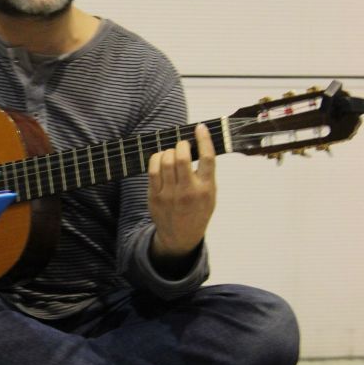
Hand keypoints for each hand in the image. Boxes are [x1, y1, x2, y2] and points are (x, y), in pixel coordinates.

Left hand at [147, 122, 215, 261]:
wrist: (181, 236)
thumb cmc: (197, 210)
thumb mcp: (210, 194)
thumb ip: (206, 173)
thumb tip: (199, 145)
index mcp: (206, 189)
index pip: (207, 159)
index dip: (204, 139)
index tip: (200, 127)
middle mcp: (189, 191)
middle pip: (182, 157)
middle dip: (181, 145)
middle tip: (182, 144)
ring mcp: (170, 194)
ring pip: (166, 161)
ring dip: (168, 151)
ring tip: (171, 153)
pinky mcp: (155, 196)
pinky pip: (153, 170)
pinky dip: (156, 159)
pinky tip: (160, 159)